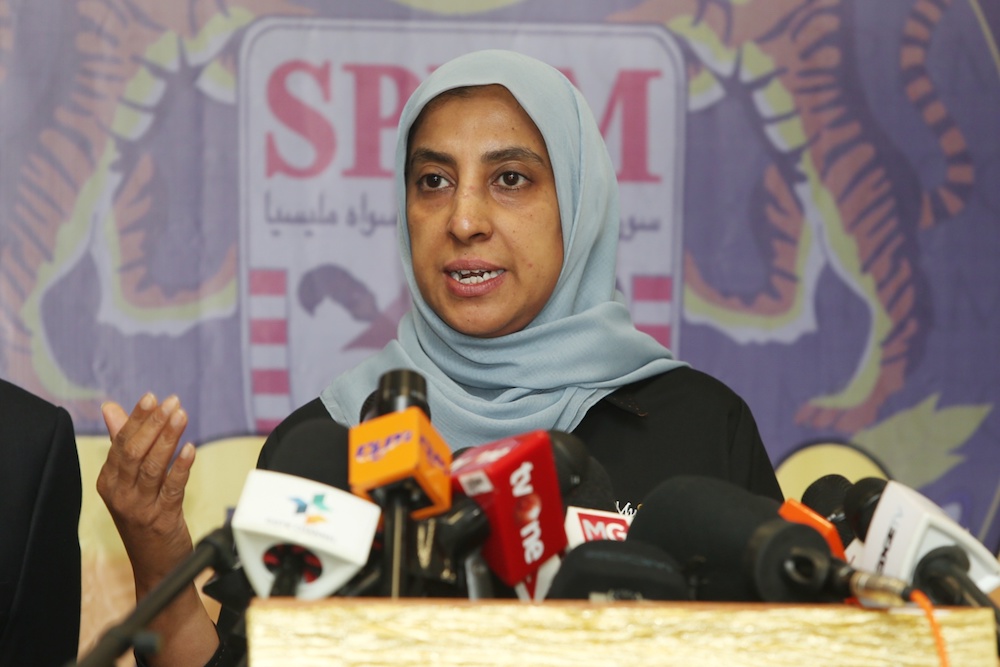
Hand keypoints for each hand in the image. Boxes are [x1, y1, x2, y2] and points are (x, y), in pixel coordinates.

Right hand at [97, 393, 195, 592]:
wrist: (156, 566)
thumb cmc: (143, 518)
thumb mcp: (128, 481)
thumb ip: (122, 443)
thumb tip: (111, 408)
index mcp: (109, 481)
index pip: (121, 443)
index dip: (137, 418)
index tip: (152, 397)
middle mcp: (120, 493)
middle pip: (134, 452)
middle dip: (153, 424)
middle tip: (171, 402)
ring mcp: (139, 507)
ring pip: (152, 467)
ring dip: (168, 439)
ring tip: (181, 416)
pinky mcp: (161, 519)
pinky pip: (171, 488)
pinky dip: (181, 467)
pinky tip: (191, 449)